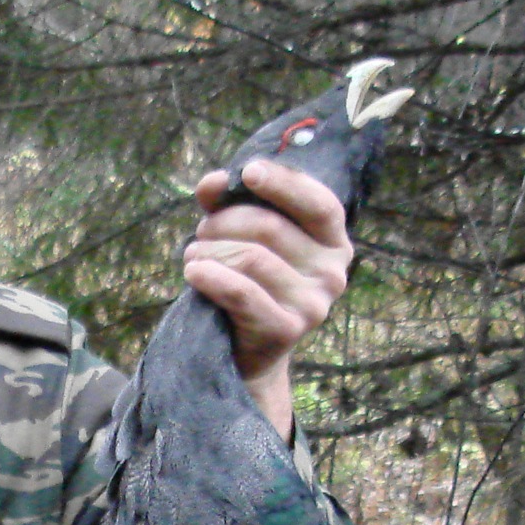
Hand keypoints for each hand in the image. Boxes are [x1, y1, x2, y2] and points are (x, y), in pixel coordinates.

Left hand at [183, 156, 353, 435]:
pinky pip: (241, 291)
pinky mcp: (286, 329)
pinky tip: (192, 273)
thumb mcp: (243, 236)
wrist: (247, 351)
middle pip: (268, 226)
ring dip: (209, 252)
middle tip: (201, 235)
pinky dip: (210, 277)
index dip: (283, 183)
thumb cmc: (247, 281)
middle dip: (222, 224)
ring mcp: (313, 304)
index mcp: (332, 241)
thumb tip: (215, 181)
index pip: (318, 203)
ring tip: (194, 259)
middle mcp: (332, 272)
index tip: (248, 173)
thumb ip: (229, 203)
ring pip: (249, 257)